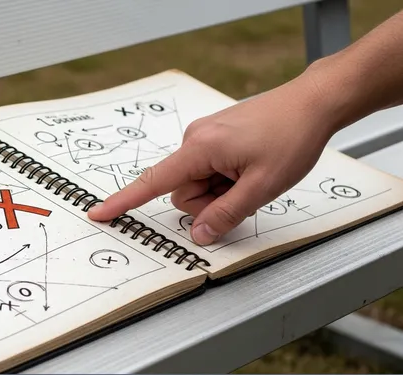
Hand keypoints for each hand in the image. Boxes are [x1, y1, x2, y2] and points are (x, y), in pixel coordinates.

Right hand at [87, 71, 338, 244]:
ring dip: (220, 191)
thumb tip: (199, 236)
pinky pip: (208, 170)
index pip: (153, 183)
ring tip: (251, 176)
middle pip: (183, 192)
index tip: (99, 213)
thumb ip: (226, 215)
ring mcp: (204, 136)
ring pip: (197, 183)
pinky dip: (225, 179)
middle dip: (210, 203)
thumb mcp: (262, 187)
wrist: (312, 102)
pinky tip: (249, 167)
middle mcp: (194, 139)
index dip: (125, 202)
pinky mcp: (214, 137)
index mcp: (200, 148)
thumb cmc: (291, 137)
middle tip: (246, 193)